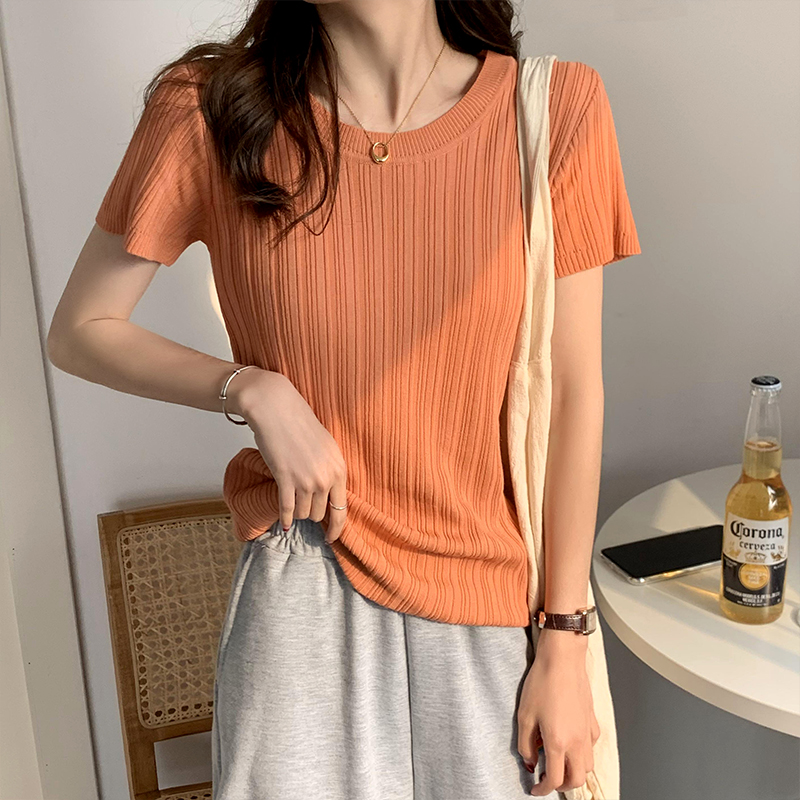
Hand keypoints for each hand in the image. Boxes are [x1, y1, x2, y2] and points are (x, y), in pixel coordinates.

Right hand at [226, 368, 348, 542]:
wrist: (277, 410)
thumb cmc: (300, 425)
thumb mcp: (327, 448)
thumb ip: (330, 471)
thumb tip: (329, 497)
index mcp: (339, 469)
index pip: (342, 509)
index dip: (337, 528)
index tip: (330, 538)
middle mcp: (326, 477)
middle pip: (320, 514)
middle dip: (311, 513)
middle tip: (302, 506)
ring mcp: (306, 480)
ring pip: (303, 513)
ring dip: (297, 512)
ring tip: (291, 502)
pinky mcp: (285, 479)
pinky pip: (287, 509)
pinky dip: (284, 518)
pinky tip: (283, 522)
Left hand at [517, 629, 599, 795]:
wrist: (562, 659)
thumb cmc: (543, 681)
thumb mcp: (524, 715)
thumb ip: (525, 744)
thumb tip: (530, 762)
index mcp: (558, 742)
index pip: (554, 780)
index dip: (542, 790)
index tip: (534, 789)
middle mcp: (577, 741)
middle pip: (576, 779)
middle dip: (562, 785)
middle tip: (547, 780)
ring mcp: (587, 732)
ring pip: (587, 766)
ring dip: (574, 771)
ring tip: (558, 762)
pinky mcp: (592, 720)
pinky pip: (591, 746)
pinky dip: (582, 753)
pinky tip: (569, 741)